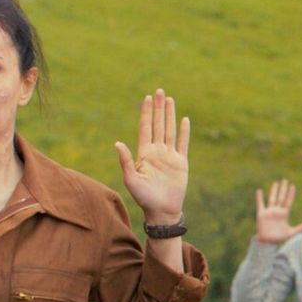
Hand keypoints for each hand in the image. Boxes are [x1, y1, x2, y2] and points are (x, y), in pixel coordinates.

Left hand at [115, 90, 190, 223]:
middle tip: (159, 91)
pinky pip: (183, 144)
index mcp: (144, 154)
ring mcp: (170, 156)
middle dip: (159, 108)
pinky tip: (184, 120)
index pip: (145, 128)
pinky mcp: (181, 163)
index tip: (147, 98)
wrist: (162, 210)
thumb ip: (125, 161)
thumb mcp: (131, 180)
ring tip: (170, 100)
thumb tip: (117, 143)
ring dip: (170, 115)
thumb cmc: (144, 198)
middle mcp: (157, 151)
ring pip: (170, 130)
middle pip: (158, 125)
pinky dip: (184, 132)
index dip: (146, 113)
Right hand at [254, 180, 301, 243]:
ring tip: (276, 183)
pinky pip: (260, 204)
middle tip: (285, 180)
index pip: (288, 202)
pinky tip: (259, 190)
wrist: (268, 242)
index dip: (290, 194)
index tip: (293, 186)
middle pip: (281, 198)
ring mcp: (269, 212)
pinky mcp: (261, 215)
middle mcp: (277, 211)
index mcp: (284, 214)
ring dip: (274, 191)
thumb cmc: (278, 238)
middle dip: (283, 189)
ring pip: (272, 199)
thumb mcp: (290, 232)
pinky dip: (259, 198)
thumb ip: (299, 228)